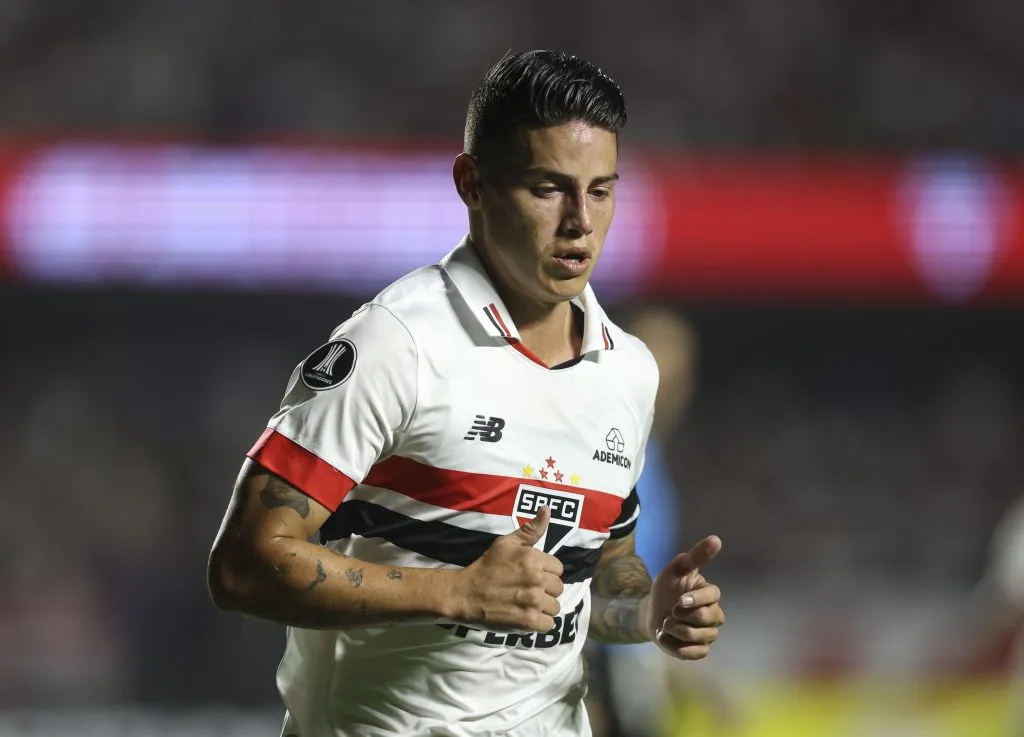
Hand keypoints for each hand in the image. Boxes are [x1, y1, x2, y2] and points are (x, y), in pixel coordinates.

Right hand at [451, 506, 564, 631]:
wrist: (466, 594)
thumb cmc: (487, 566)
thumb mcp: (507, 543)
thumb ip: (531, 529)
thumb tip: (547, 508)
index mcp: (534, 558)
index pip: (558, 568)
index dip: (546, 572)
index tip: (532, 575)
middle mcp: (537, 579)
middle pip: (559, 588)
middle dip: (546, 590)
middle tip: (528, 590)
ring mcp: (533, 601)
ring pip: (555, 607)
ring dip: (544, 607)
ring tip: (527, 604)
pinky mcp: (528, 622)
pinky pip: (549, 624)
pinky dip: (540, 623)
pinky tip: (527, 616)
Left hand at [644, 535, 723, 659]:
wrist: (651, 612)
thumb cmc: (666, 588)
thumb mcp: (676, 568)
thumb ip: (695, 556)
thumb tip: (716, 539)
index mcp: (709, 593)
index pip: (713, 596)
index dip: (697, 599)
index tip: (680, 600)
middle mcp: (714, 614)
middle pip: (709, 618)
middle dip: (684, 617)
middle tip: (670, 612)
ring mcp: (708, 633)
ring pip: (702, 637)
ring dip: (677, 631)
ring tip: (664, 624)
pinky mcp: (699, 649)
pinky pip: (695, 653)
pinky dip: (676, 647)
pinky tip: (664, 637)